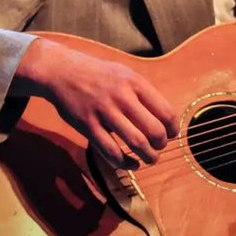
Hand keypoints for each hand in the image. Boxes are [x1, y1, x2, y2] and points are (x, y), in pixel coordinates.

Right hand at [12, 38, 177, 167]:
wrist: (62, 71)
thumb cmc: (98, 75)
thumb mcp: (125, 74)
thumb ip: (144, 93)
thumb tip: (166, 119)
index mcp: (135, 83)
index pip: (165, 111)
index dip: (173, 129)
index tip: (172, 135)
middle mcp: (122, 97)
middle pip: (154, 130)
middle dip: (161, 145)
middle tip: (160, 148)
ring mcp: (104, 112)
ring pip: (136, 143)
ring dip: (148, 157)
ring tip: (150, 159)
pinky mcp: (88, 126)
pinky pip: (111, 151)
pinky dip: (125, 163)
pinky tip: (131, 164)